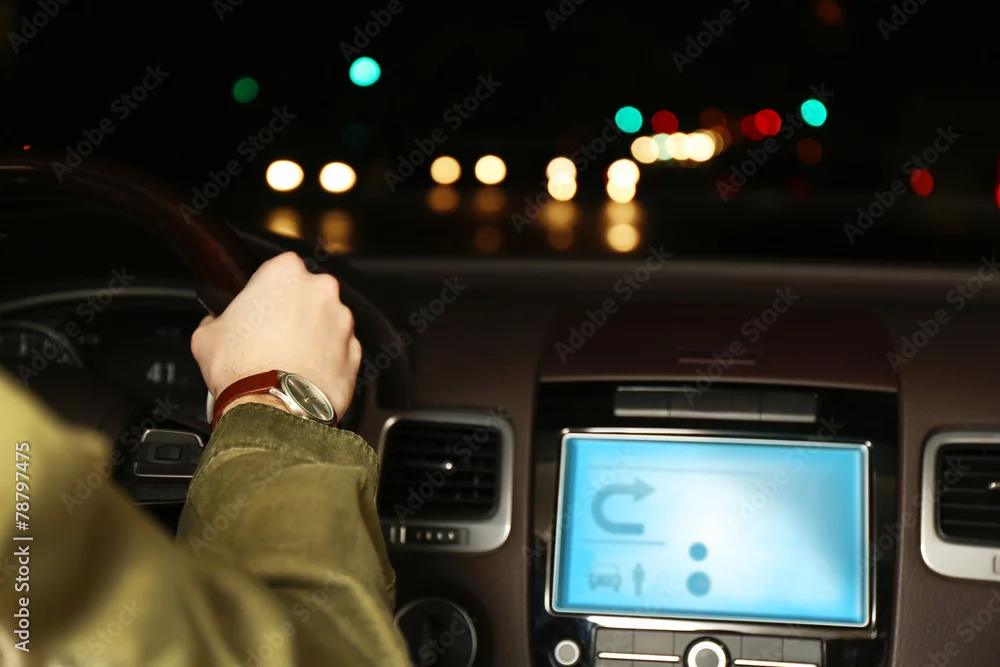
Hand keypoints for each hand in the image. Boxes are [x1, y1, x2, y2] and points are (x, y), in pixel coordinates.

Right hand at [191, 252, 361, 420]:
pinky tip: (305, 375)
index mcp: (285, 273)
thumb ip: (217, 319)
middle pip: (307, 295)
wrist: (273, 410)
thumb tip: (217, 323)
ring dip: (312, 337)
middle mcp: (321, 290)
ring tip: (288, 361)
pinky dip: (327, 360)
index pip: (279, 269)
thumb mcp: (206, 335)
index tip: (261, 308)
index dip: (267, 291)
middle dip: (294, 313)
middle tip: (272, 338)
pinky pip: (340, 350)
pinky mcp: (355, 351)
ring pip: (327, 323)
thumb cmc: (243, 370)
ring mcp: (343, 321)